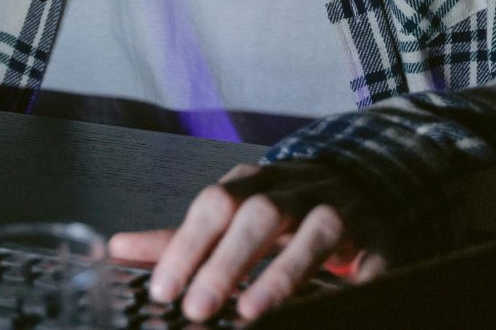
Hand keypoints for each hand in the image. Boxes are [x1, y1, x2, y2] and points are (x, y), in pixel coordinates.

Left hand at [108, 160, 391, 321]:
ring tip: (252, 312)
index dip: (188, 245)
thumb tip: (117, 248)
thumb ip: (181, 236)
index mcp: (254, 185)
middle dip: (228, 260)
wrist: (361, 184)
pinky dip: (359, 282)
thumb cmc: (284, 208)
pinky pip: (373, 258)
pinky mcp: (378, 238)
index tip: (163, 289)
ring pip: (317, 230)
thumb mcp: (232, 213)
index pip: (215, 204)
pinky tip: (339, 305)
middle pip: (261, 213)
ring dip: (284, 271)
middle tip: (199, 307)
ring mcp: (340, 211)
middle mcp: (295, 192)